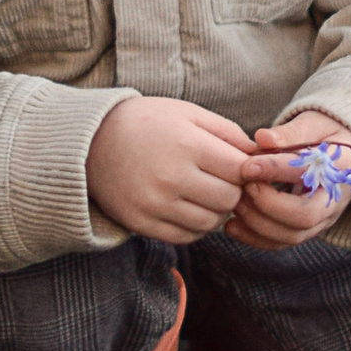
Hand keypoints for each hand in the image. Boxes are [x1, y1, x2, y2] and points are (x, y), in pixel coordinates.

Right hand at [86, 96, 255, 242]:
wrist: (91, 141)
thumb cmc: (147, 122)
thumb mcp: (187, 113)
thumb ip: (227, 132)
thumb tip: (259, 155)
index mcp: (187, 144)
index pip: (240, 171)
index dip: (246, 171)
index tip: (239, 167)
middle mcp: (171, 177)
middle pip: (228, 199)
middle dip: (232, 191)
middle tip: (222, 181)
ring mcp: (154, 204)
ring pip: (210, 222)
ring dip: (215, 211)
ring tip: (204, 193)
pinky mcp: (141, 223)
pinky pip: (186, 237)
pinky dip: (195, 226)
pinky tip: (187, 207)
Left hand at [227, 114, 350, 250]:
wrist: (343, 155)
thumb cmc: (325, 135)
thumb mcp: (314, 123)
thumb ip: (290, 132)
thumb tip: (262, 138)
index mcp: (339, 169)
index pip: (306, 174)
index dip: (274, 170)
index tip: (246, 165)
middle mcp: (334, 201)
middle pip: (304, 217)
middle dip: (267, 204)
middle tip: (244, 186)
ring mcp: (322, 220)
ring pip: (291, 236)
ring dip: (257, 222)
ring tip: (236, 202)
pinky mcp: (307, 231)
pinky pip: (282, 243)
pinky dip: (254, 238)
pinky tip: (232, 225)